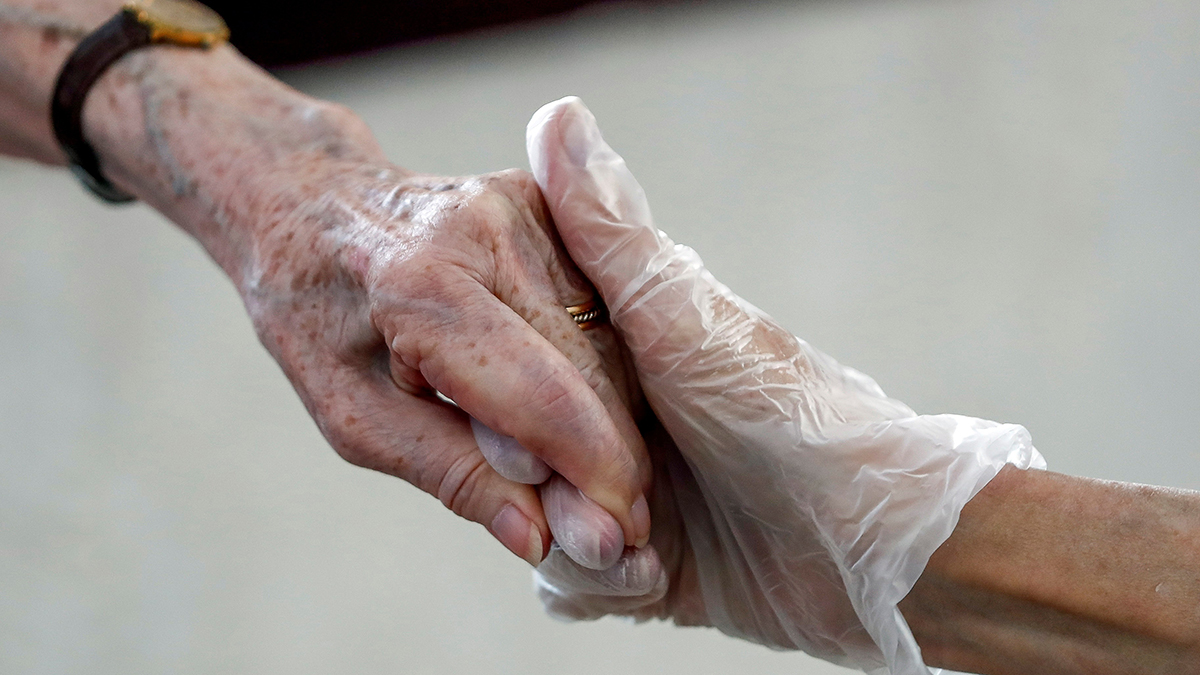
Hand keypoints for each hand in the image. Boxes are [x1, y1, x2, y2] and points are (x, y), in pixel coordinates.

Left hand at [0, 6, 654, 566]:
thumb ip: (449, 472)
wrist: (308, 207)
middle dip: (612, 454)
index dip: (591, 471)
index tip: (620, 535)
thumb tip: (538, 537)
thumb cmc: (321, 322)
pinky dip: (598, 362)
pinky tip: (579, 398)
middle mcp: (485, 230)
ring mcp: (523, 204)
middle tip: (617, 525)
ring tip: (586, 467)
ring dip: (610, 411)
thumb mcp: (355, 418)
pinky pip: (597, 303)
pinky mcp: (547, 199)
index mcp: (421, 285)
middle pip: (588, 367)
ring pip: (605, 336)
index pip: (540, 394)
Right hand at [524, 97, 1043, 673]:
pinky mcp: (646, 564)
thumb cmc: (790, 419)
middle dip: (545, 494)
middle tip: (605, 514)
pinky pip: (577, 583)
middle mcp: (614, 422)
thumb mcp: (683, 321)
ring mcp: (628, 495)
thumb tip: (557, 113)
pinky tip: (651, 579)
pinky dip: (602, 588)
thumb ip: (607, 232)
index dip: (500, 405)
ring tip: (640, 552)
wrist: (878, 549)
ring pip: (537, 525)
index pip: (507, 369)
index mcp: (616, 353)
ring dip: (580, 552)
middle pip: (514, 456)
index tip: (526, 438)